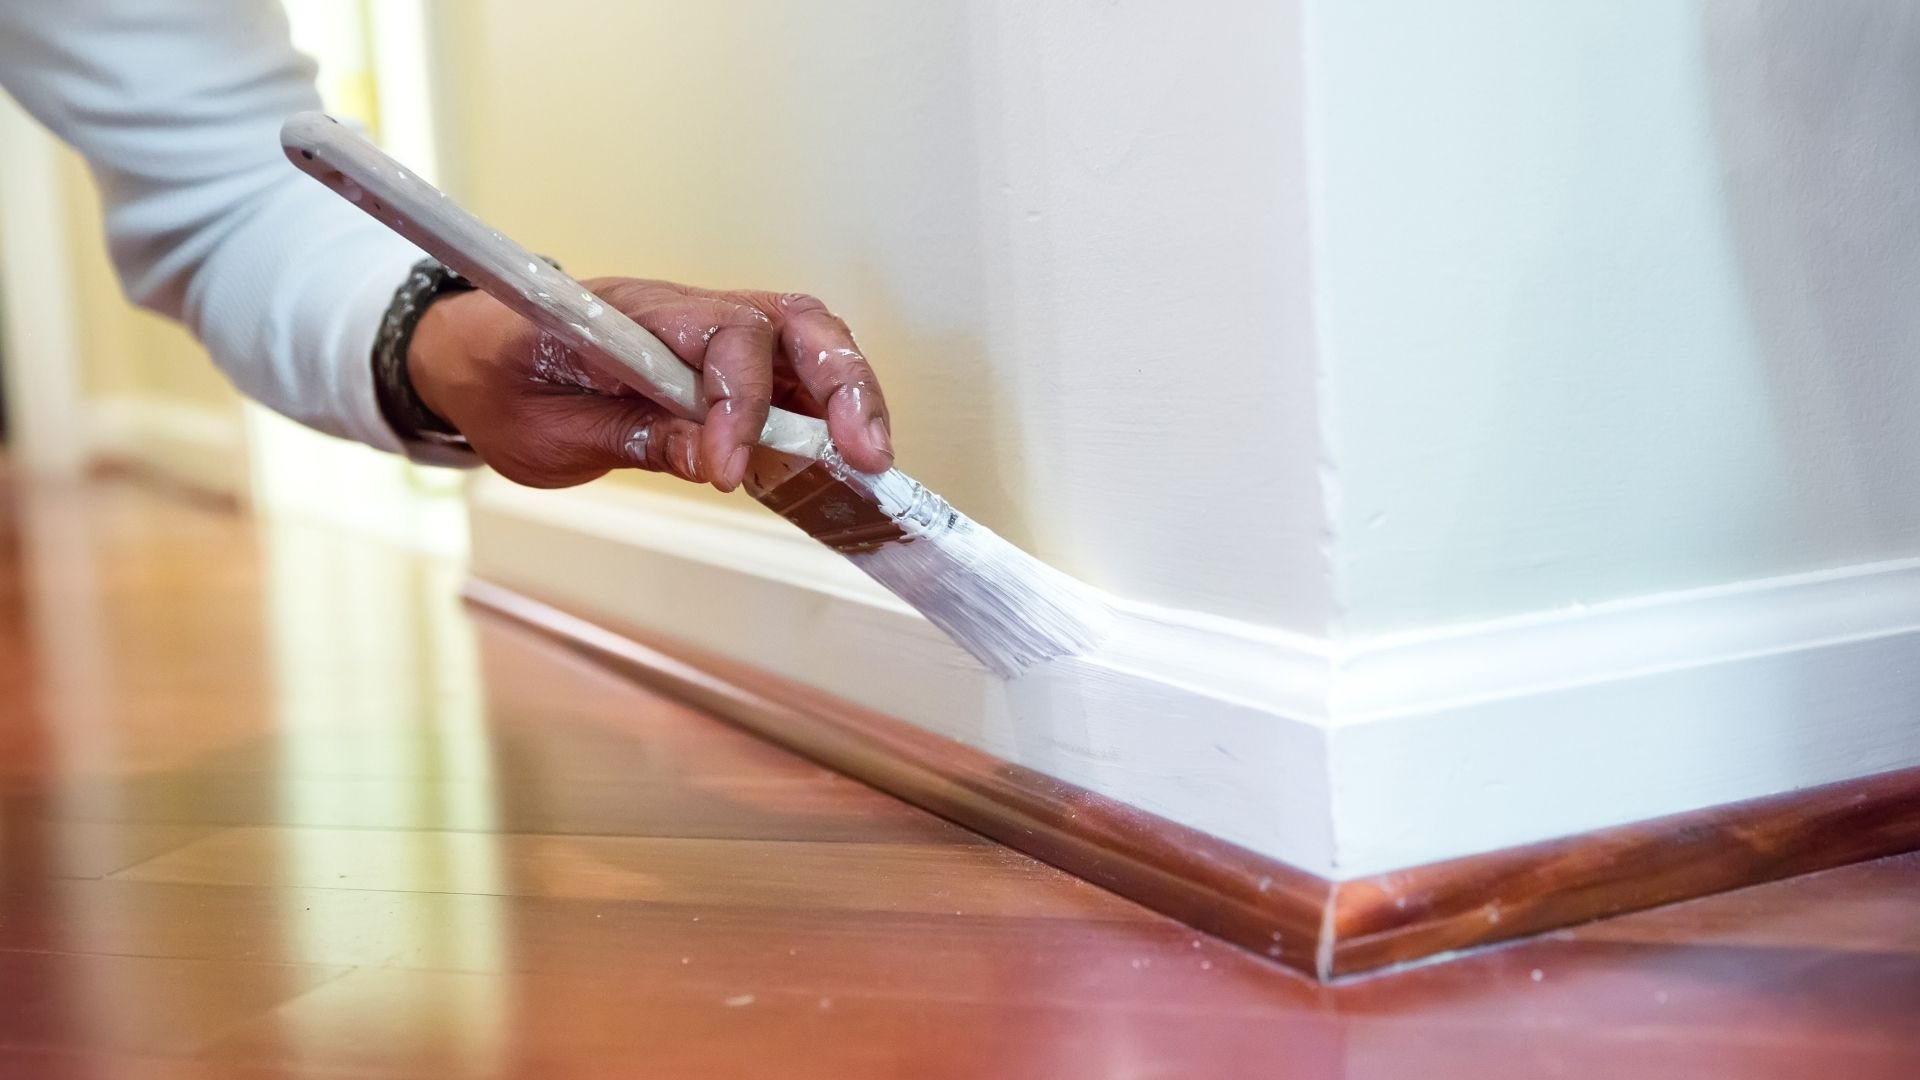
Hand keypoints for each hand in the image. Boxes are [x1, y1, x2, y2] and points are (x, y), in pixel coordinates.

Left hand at [405, 278, 892, 489]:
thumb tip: (714, 458)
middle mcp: (681, 309)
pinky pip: (791, 368)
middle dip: (841, 383)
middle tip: (864, 455)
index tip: (730, 472)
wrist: (471, 354)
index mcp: (627, 316)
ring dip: (849, 394)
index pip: (719, 338)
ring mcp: (706, 328)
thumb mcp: (548, 433)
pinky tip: (841, 455)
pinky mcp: (720, 357)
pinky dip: (827, 407)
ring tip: (869, 459)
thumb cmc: (500, 382)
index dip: (740, 405)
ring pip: (806, 337)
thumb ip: (634, 438)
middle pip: (790, 319)